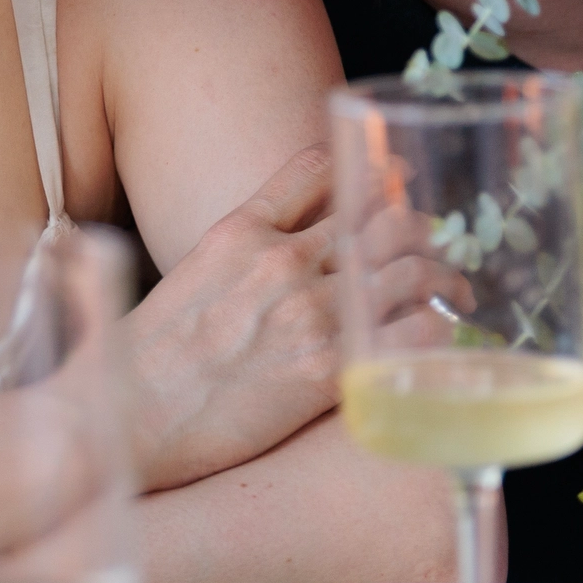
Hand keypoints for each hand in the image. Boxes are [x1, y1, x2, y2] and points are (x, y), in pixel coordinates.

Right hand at [119, 145, 470, 492]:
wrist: (129, 414)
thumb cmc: (143, 358)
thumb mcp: (185, 276)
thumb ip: (236, 256)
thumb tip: (272, 257)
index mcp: (242, 229)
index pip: (321, 168)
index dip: (365, 170)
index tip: (390, 178)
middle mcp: (283, 259)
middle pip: (378, 215)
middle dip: (416, 225)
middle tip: (432, 241)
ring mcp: (311, 311)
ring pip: (408, 268)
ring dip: (442, 275)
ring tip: (454, 291)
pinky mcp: (330, 367)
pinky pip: (413, 331)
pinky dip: (435, 328)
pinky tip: (438, 336)